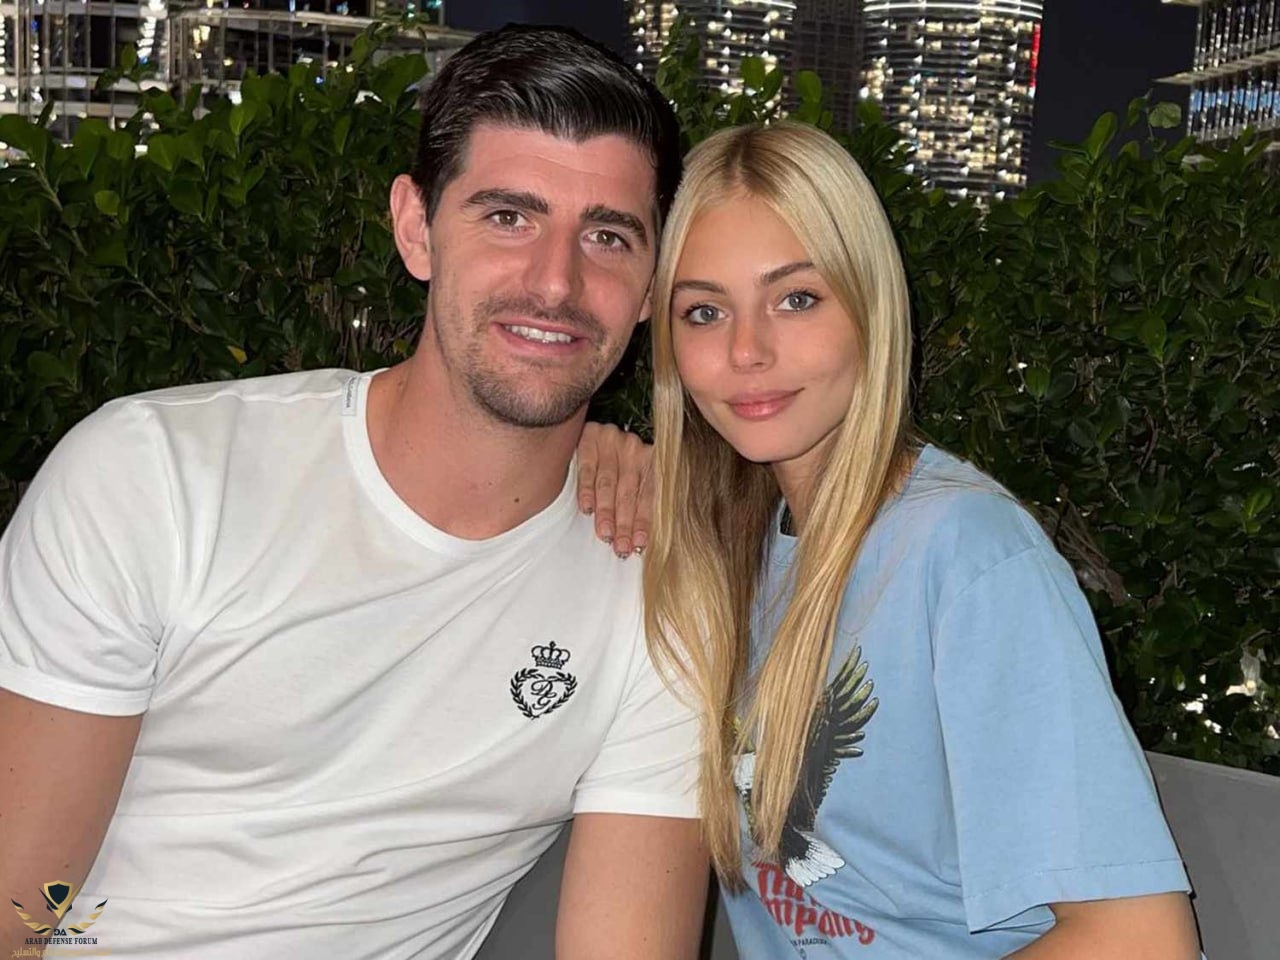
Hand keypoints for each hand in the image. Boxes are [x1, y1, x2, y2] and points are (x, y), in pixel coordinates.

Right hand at [576, 423, 652, 558]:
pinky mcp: (590, 437)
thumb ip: (639, 497)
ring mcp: (612, 441)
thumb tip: (640, 538)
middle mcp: (634, 449)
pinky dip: (587, 491)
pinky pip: (588, 469)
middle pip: (629, 492)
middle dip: (625, 523)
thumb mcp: (636, 471)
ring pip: (609, 483)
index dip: (644, 521)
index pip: (649, 495)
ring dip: (607, 512)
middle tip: (620, 547)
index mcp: (651, 459)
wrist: (586, 420)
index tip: (639, 544)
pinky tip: (587, 509)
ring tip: (605, 534)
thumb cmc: (618, 457)